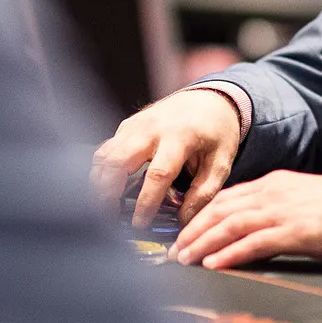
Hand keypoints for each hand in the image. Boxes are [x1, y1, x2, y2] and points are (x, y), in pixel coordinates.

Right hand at [91, 89, 241, 226]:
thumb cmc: (217, 132)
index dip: (145, 202)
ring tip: (103, 208)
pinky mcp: (127, 125)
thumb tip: (183, 219)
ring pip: (106, 155)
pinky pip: (107, 149)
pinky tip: (105, 189)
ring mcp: (137, 125)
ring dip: (99, 183)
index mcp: (180, 137)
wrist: (211, 98)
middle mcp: (153, 128)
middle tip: (108, 218)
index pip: (157, 174)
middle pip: (118, 162)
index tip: (139, 224)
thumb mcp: (222, 162)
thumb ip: (204, 193)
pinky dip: (101, 171)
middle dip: (108, 193)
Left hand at [171, 170, 321, 269]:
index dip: (199, 217)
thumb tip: (251, 230)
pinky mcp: (297, 232)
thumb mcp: (303, 200)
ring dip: (203, 243)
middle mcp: (273, 193)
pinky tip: (214, 264)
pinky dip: (230, 253)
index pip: (226, 198)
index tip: (183, 234)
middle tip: (173, 252)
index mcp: (274, 184)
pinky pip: (255, 242)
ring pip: (231, 224)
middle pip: (220, 209)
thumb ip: (276, 210)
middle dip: (192, 231)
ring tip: (184, 260)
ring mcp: (284, 211)